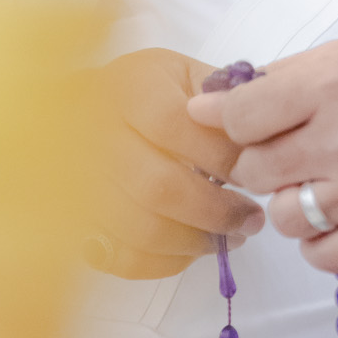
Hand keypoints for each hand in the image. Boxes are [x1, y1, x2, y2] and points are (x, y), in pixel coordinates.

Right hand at [82, 47, 264, 277]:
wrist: (86, 109)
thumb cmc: (151, 91)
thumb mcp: (187, 75)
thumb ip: (223, 103)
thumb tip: (262, 143)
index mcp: (129, 87)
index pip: (176, 125)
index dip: (221, 156)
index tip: (257, 172)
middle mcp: (94, 132)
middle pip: (158, 186)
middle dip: (215, 210)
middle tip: (251, 219)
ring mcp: (77, 180)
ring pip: (138, 228)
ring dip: (193, 241)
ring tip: (229, 237)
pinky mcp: (74, 219)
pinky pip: (117, 255)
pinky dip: (161, 262)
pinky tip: (190, 250)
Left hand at [187, 35, 337, 273]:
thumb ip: (299, 74)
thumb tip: (229, 97)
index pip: (241, 114)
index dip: (224, 118)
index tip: (221, 119)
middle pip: (254, 169)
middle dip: (261, 159)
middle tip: (288, 148)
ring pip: (283, 216)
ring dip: (291, 201)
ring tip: (323, 180)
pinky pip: (324, 256)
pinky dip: (321, 241)